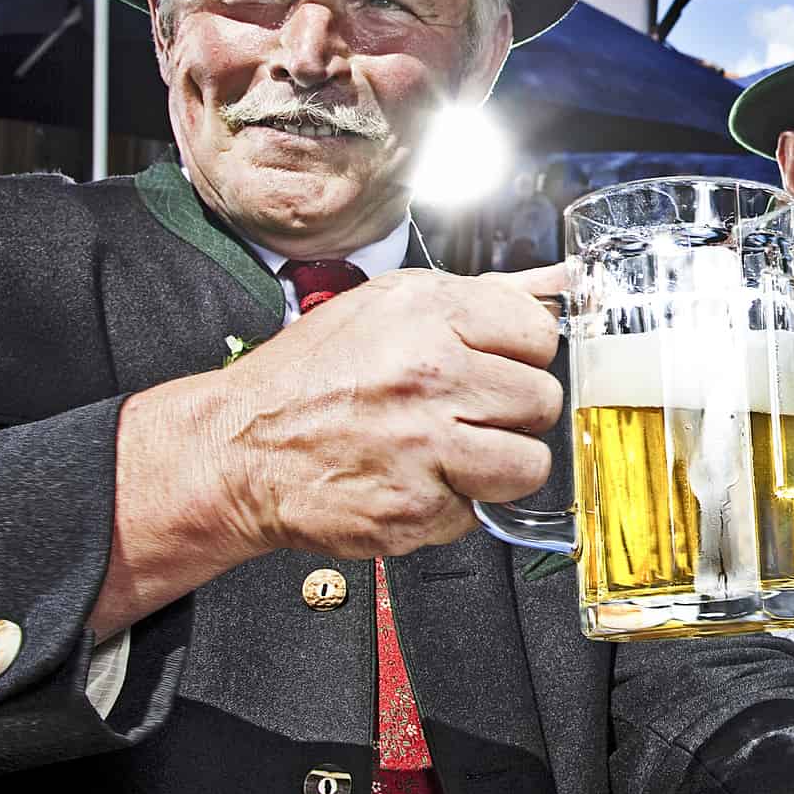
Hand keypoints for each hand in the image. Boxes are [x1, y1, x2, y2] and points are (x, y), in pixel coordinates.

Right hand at [96, 264, 566, 634]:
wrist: (238, 450)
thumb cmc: (310, 377)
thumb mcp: (387, 306)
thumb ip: (478, 298)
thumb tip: (556, 282)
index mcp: (429, 314)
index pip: (539, 333)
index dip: (522, 354)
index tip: (497, 364)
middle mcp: (432, 375)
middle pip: (542, 400)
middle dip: (512, 410)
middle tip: (469, 410)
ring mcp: (427, 446)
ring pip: (528, 464)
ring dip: (498, 464)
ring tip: (455, 450)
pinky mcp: (417, 508)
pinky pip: (479, 511)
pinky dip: (453, 503)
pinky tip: (417, 479)